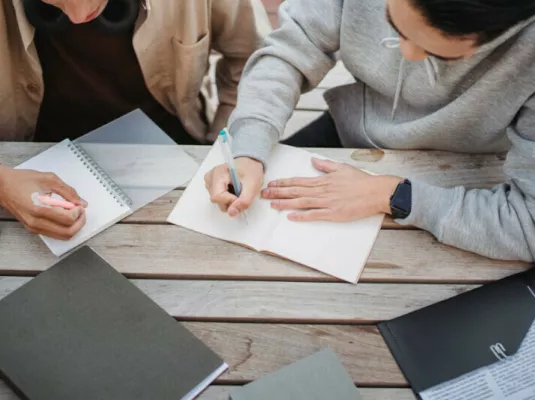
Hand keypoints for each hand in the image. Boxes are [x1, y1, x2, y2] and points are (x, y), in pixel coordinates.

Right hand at [0, 166, 86, 239]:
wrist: (2, 186)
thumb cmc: (22, 180)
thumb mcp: (49, 179)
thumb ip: (68, 191)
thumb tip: (82, 202)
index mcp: (39, 208)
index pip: (67, 219)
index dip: (78, 213)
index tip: (80, 205)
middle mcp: (36, 221)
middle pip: (67, 232)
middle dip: (79, 223)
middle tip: (81, 212)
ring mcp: (34, 227)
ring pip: (62, 236)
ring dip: (73, 227)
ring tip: (74, 214)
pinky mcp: (33, 229)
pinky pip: (54, 234)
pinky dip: (64, 228)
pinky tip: (64, 216)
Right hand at [204, 157, 263, 215]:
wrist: (250, 163)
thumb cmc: (250, 170)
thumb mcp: (252, 185)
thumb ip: (244, 201)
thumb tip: (232, 212)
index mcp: (218, 173)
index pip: (217, 196)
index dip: (230, 201)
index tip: (240, 197)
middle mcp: (211, 177)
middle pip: (216, 200)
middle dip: (231, 201)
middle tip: (241, 193)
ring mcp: (210, 181)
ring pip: (217, 201)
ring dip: (229, 200)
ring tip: (238, 190)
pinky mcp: (212, 185)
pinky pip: (218, 198)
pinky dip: (227, 197)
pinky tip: (233, 190)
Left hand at [261, 158, 402, 221]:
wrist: (376, 192)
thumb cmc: (361, 181)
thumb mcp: (342, 168)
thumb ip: (326, 165)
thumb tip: (313, 161)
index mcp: (324, 180)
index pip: (299, 181)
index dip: (284, 182)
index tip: (272, 183)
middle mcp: (323, 190)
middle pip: (296, 191)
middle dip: (279, 192)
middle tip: (264, 194)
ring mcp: (327, 202)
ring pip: (302, 202)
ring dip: (286, 203)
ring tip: (272, 204)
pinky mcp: (334, 213)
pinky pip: (315, 215)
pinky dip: (302, 216)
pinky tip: (291, 216)